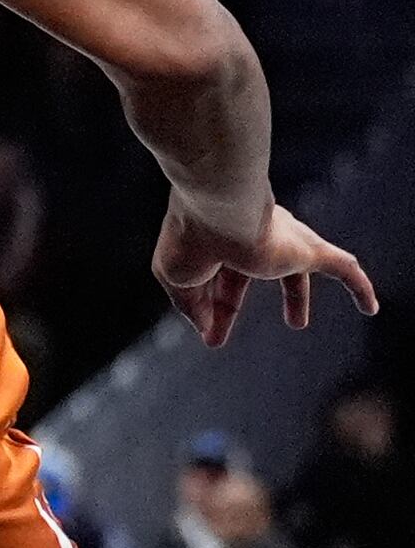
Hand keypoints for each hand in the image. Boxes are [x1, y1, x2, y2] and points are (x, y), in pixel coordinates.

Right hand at [149, 192, 375, 345]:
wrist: (219, 211)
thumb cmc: (191, 238)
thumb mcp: (178, 279)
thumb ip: (193, 307)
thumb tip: (209, 331)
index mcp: (214, 242)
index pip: (214, 280)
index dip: (211, 310)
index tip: (211, 336)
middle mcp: (249, 239)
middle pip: (246, 275)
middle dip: (235, 302)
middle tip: (222, 329)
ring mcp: (284, 244)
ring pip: (294, 272)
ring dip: (294, 297)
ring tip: (296, 323)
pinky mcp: (310, 251)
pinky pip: (344, 271)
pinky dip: (359, 288)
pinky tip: (370, 308)